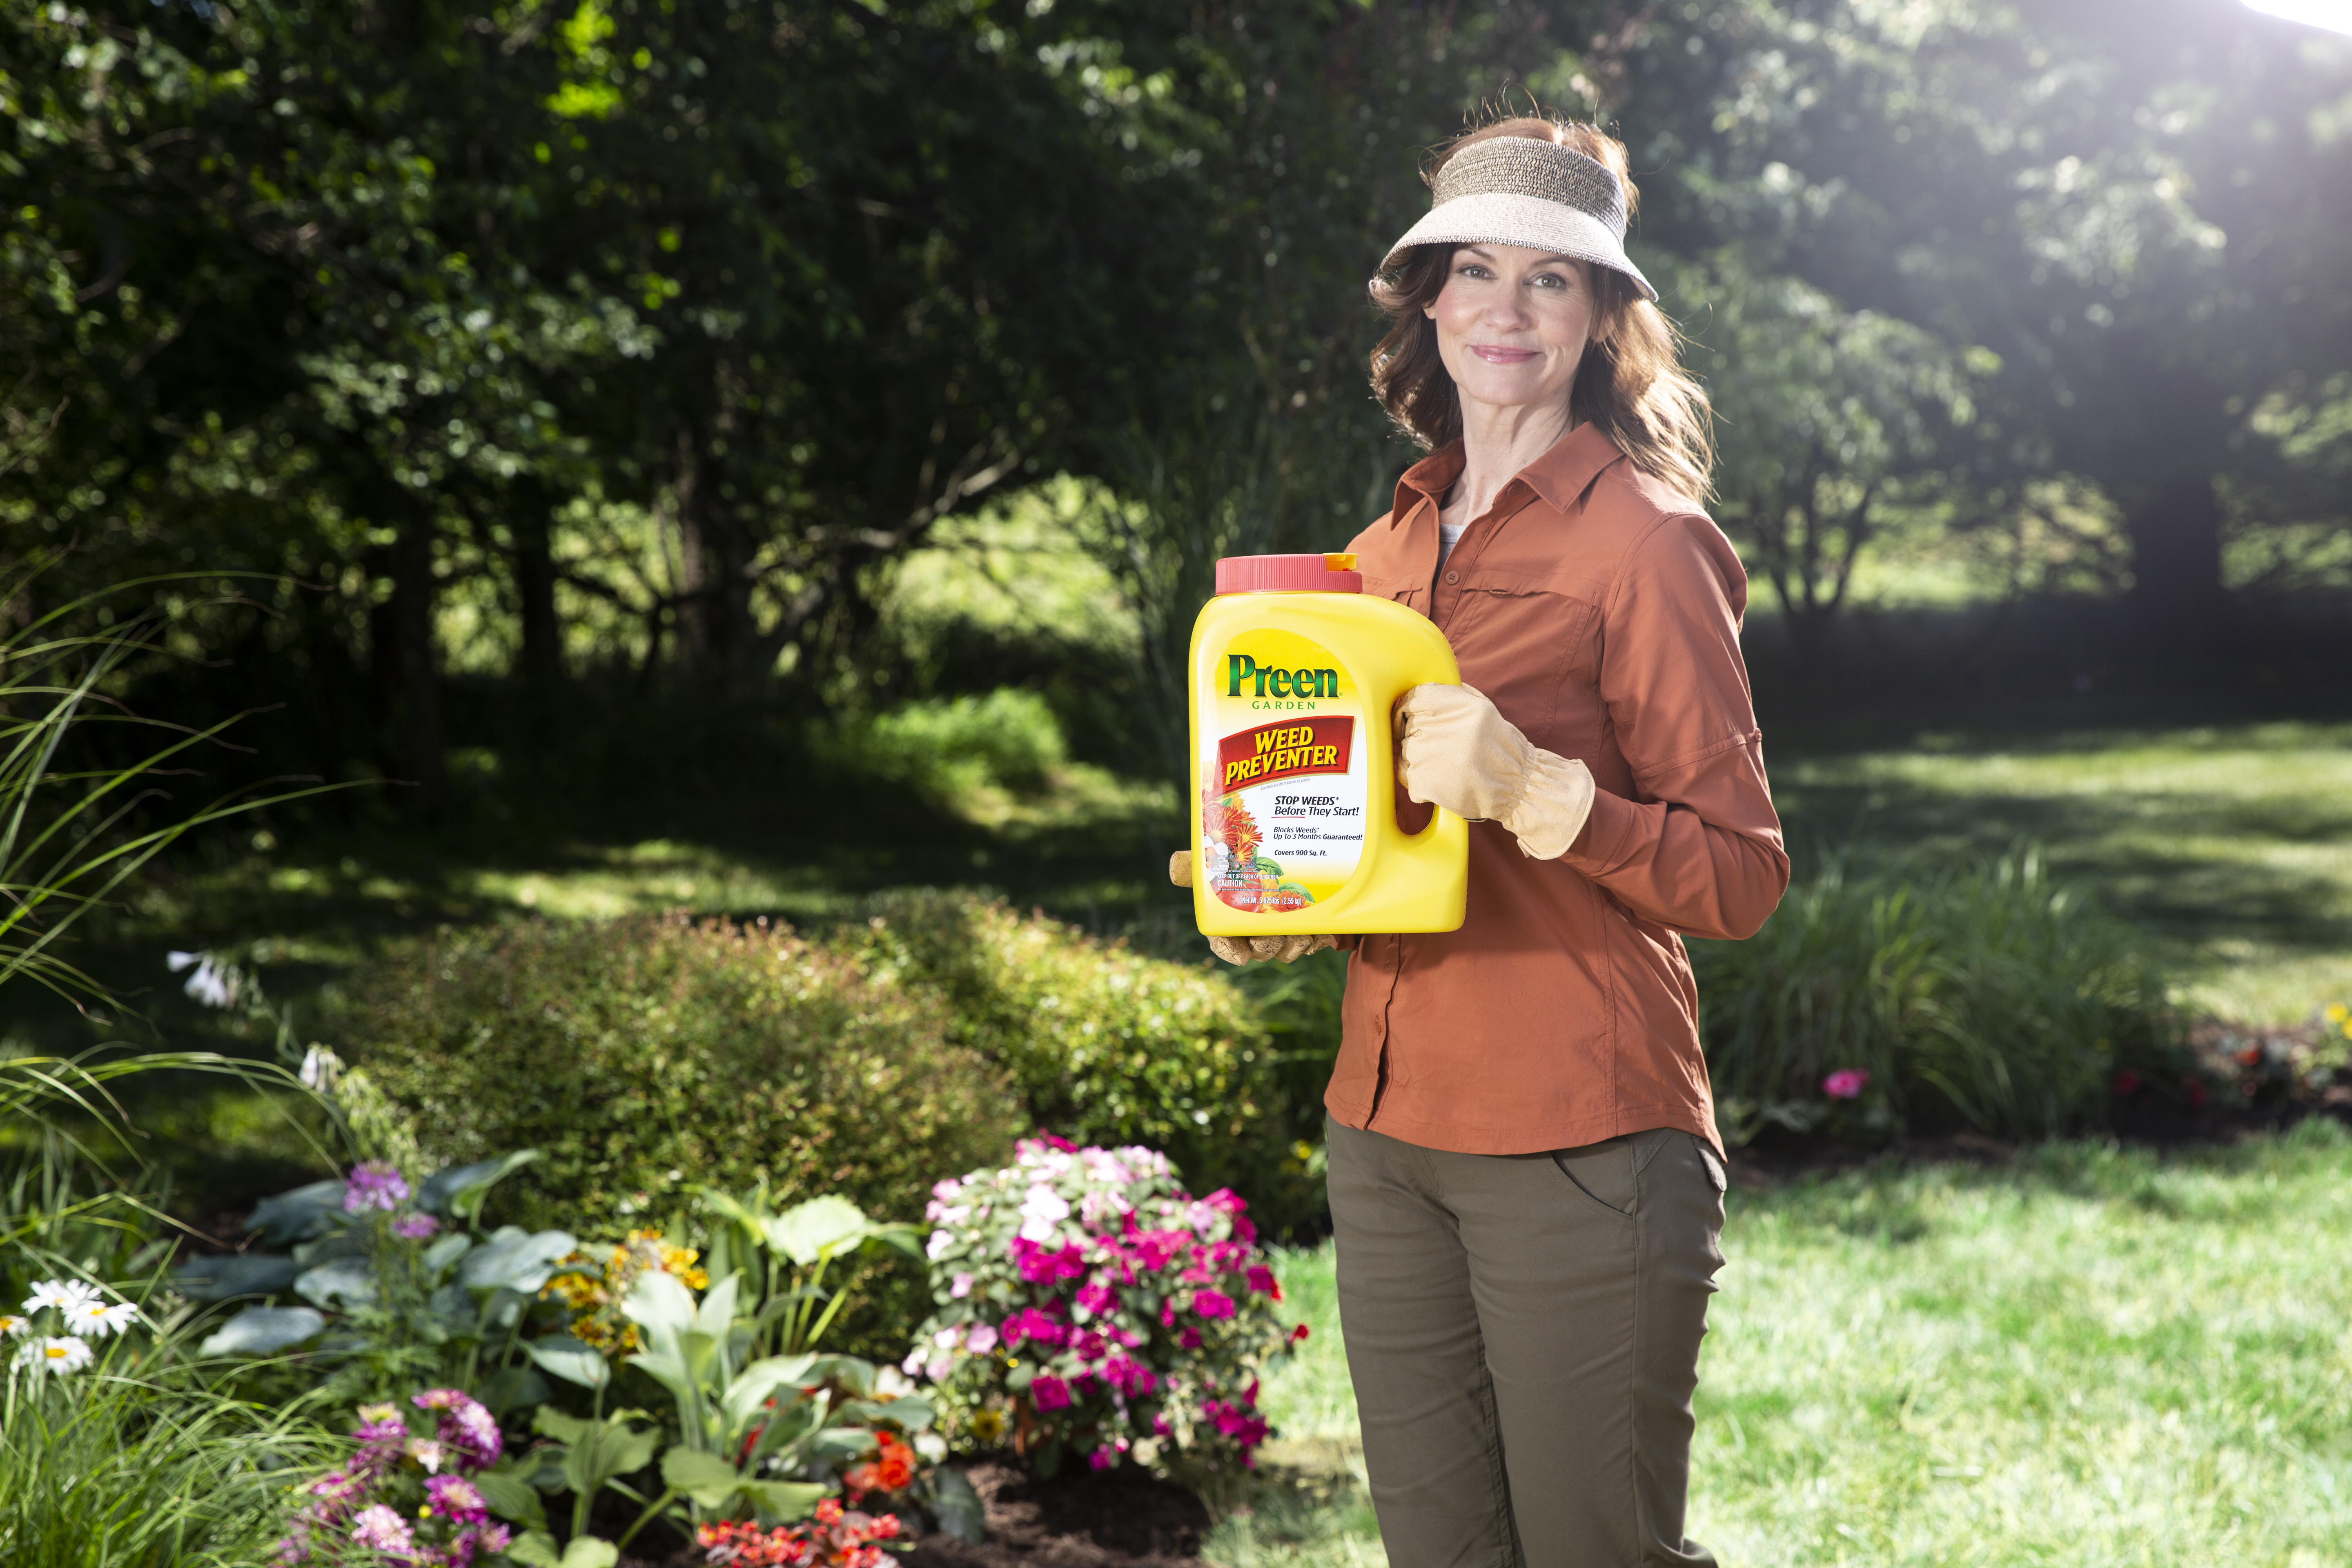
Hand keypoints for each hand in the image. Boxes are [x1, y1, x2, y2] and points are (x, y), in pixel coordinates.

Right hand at [1171, 853, 1334, 963]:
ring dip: (1295, 944)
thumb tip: (1175, 865)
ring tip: (1301, 932)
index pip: (1224, 942)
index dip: (1230, 952)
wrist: (1287, 855)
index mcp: (1231, 921)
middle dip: (1268, 946)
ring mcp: (1284, 931)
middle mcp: (1256, 931)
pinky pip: (1315, 942)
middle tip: (1275, 934)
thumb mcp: (1218, 860)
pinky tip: (1321, 932)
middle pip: (1260, 949)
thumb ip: (1198, 864)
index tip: (1240, 956)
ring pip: (1288, 949)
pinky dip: (1318, 938)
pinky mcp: (1310, 928)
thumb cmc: (1239, 863)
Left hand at [1394, 683, 1597, 859]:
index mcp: (1453, 704)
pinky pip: (1406, 776)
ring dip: (1420, 760)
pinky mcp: (1421, 781)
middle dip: (1419, 737)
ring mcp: (1426, 754)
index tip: (1410, 718)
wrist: (1517, 786)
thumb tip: (1424, 690)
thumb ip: (1453, 696)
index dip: (1409, 709)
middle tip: (1441, 750)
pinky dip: (1420, 781)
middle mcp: (1438, 725)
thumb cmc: (1500, 747)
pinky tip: (1443, 782)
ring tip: (1447, 767)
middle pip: (1407, 726)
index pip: (1412, 698)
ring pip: (1405, 751)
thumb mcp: (1482, 709)